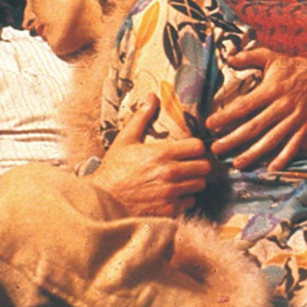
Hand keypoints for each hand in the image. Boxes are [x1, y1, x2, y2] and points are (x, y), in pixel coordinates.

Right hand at [88, 94, 211, 216]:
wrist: (102, 201)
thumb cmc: (113, 170)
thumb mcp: (125, 140)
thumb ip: (142, 117)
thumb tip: (152, 96)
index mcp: (162, 153)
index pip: (198, 147)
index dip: (195, 147)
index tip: (189, 150)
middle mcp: (171, 173)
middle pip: (205, 166)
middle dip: (199, 164)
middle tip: (190, 164)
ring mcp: (171, 193)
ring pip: (200, 184)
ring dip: (194, 181)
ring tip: (182, 179)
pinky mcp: (169, 210)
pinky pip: (190, 201)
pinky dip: (185, 198)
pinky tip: (174, 194)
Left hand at [206, 47, 306, 170]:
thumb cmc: (289, 67)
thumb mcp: (270, 57)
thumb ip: (250, 56)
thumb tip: (229, 57)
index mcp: (271, 89)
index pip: (245, 106)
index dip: (226, 116)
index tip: (210, 124)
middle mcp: (282, 105)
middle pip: (255, 126)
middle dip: (234, 139)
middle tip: (216, 149)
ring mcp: (295, 118)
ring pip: (272, 139)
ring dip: (254, 153)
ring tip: (237, 164)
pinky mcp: (306, 126)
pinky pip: (295, 145)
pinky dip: (284, 158)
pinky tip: (271, 169)